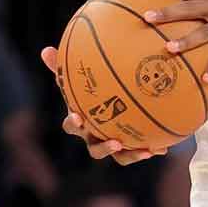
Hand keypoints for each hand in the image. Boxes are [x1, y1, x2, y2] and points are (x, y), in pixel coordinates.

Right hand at [39, 47, 166, 164]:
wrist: (112, 103)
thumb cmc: (90, 90)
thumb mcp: (78, 77)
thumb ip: (63, 67)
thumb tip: (45, 49)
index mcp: (80, 122)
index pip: (71, 126)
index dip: (73, 124)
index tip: (79, 118)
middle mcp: (94, 137)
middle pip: (94, 149)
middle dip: (103, 148)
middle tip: (115, 142)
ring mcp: (112, 144)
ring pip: (119, 157)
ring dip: (130, 155)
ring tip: (144, 151)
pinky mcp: (131, 146)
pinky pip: (140, 151)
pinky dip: (151, 149)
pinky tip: (162, 147)